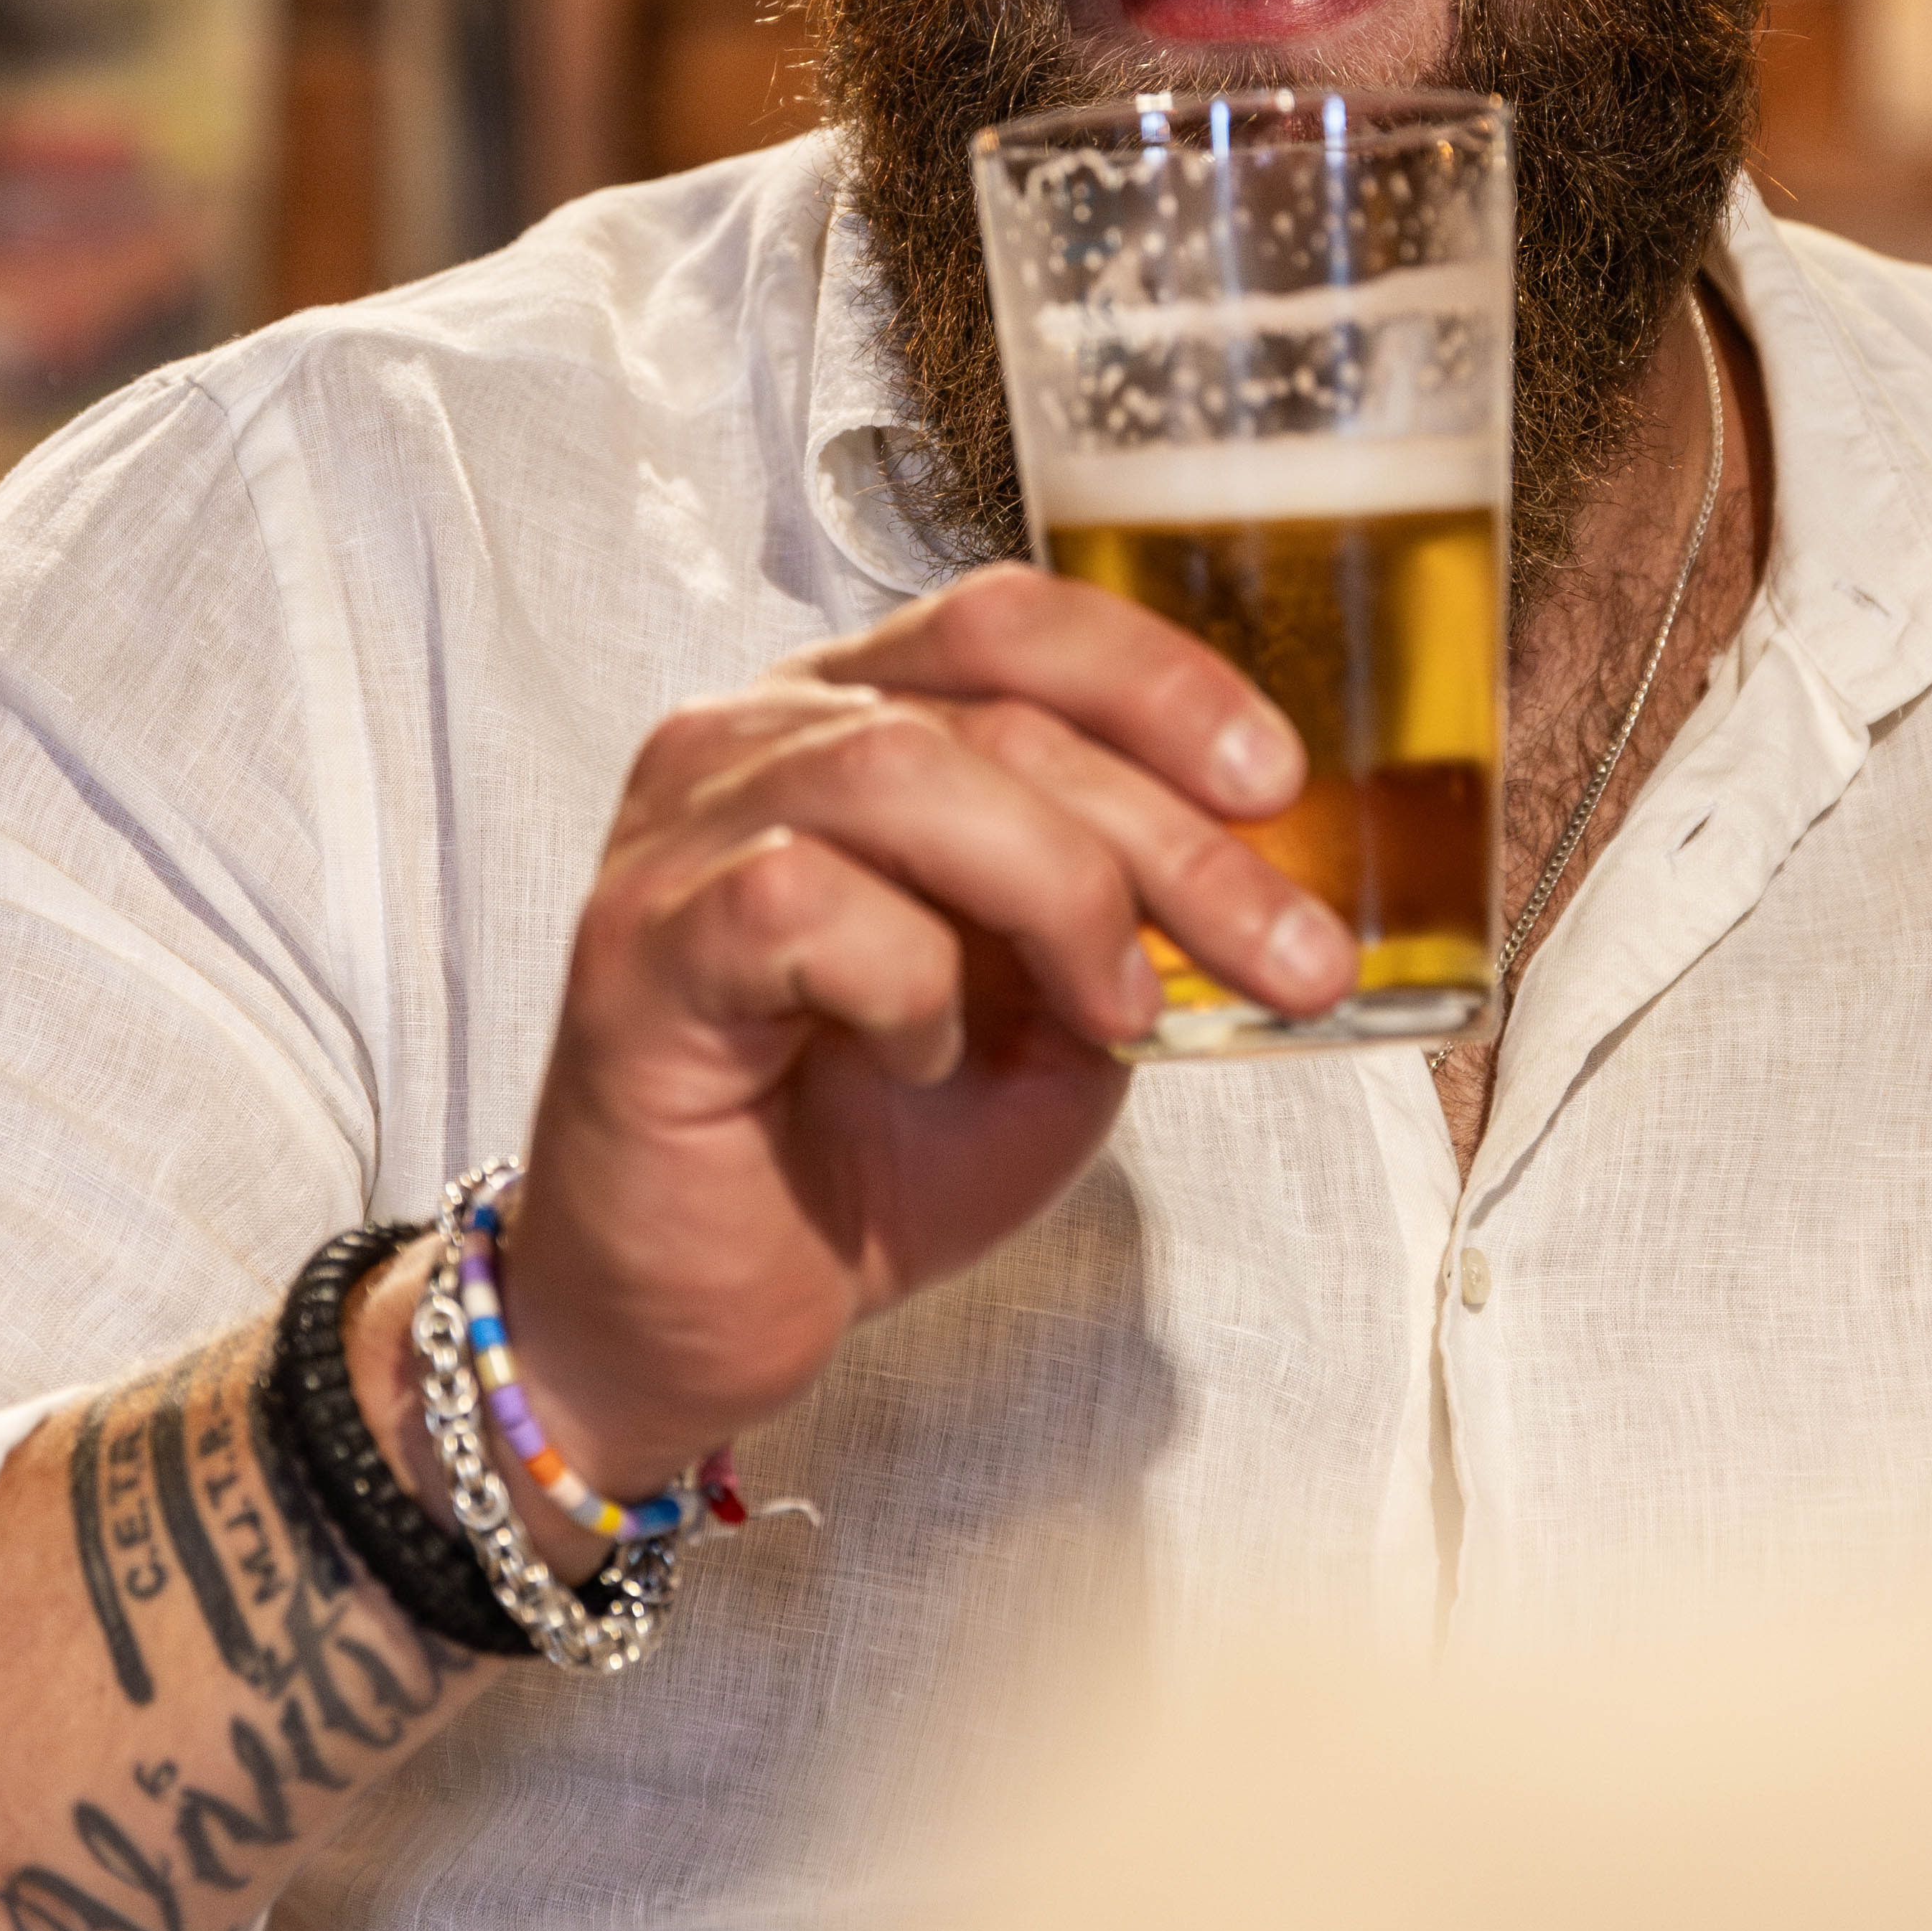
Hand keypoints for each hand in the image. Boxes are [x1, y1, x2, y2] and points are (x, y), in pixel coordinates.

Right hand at [484, 569, 1357, 1483]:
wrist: (713, 1308)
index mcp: (855, 716)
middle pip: (996, 709)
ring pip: (905, 773)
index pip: (1012, 622)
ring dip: (1059, 892)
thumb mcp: (1056, 1018)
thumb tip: (1268, 869)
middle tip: (1291, 957)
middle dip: (1174, 838)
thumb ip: (1132, 922)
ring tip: (1114, 1011)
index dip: (1160, 682)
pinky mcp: (640, 944)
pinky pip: (797, 899)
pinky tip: (921, 1055)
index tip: (1279, 783)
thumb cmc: (873, 1145)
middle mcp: (755, 737)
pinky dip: (904, 978)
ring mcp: (682, 831)